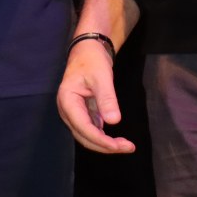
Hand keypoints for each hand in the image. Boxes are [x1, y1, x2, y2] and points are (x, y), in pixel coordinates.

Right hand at [57, 39, 135, 153]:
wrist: (88, 49)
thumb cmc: (92, 60)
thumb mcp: (102, 77)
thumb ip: (107, 99)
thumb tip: (114, 121)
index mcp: (67, 101)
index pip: (83, 128)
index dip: (101, 140)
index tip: (119, 146)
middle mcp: (67, 111)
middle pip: (84, 136)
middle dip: (105, 145)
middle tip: (128, 147)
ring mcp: (74, 113)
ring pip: (87, 136)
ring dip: (105, 143)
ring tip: (125, 145)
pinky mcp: (82, 113)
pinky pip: (91, 130)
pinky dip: (103, 136)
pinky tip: (117, 139)